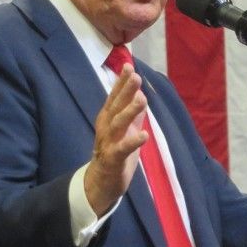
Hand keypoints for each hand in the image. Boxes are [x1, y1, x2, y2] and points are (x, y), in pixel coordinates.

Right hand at [84, 63, 147, 214]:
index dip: (121, 82)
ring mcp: (108, 143)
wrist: (101, 181)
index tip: (128, 65)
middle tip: (135, 76)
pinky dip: (133, 141)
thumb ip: (132, 112)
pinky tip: (144, 135)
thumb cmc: (115, 151)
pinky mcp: (113, 159)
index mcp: (108, 118)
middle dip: (125, 91)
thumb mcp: (125, 129)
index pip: (114, 97)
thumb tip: (140, 92)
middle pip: (115, 106)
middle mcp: (106, 127)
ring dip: (129, 111)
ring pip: (118, 124)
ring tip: (142, 99)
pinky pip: (123, 149)